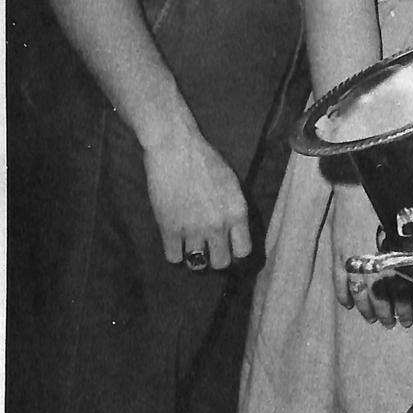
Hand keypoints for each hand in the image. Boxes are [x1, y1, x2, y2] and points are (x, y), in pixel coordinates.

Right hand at [142, 128, 250, 269]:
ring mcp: (193, 229)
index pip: (243, 251)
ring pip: (197, 264)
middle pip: (221, 263)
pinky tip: (175, 239)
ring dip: (194, 255)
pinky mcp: (169, 230)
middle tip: (208, 247)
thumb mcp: (231, 183)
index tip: (229, 248)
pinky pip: (173, 258)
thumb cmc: (205, 160)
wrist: (175, 148)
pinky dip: (174, 252)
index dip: (235, 252)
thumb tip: (235, 233)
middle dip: (215, 257)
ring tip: (191, 243)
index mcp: (237, 211)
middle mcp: (218, 224)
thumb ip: (234, 210)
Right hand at [330, 182, 412, 329]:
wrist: (359, 181)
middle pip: (380, 295)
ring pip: (360, 293)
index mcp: (396, 254)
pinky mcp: (339, 251)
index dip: (404, 306)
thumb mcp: (408, 220)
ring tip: (371, 319)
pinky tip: (347, 305)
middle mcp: (376, 261)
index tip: (406, 320)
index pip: (402, 289)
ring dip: (365, 309)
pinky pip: (338, 280)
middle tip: (389, 324)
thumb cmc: (389, 196)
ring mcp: (354, 259)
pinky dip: (342, 295)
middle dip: (385, 312)